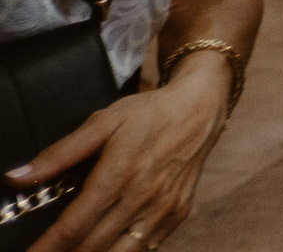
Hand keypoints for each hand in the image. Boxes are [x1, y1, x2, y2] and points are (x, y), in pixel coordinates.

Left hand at [6, 59, 230, 251]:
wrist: (201, 109)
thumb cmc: (149, 113)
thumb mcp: (102, 122)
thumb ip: (59, 153)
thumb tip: (17, 177)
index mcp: (119, 173)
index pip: (73, 227)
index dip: (46, 247)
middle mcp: (142, 197)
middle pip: (92, 247)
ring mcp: (163, 209)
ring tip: (75, 251)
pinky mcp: (178, 215)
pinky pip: (145, 248)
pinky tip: (107, 244)